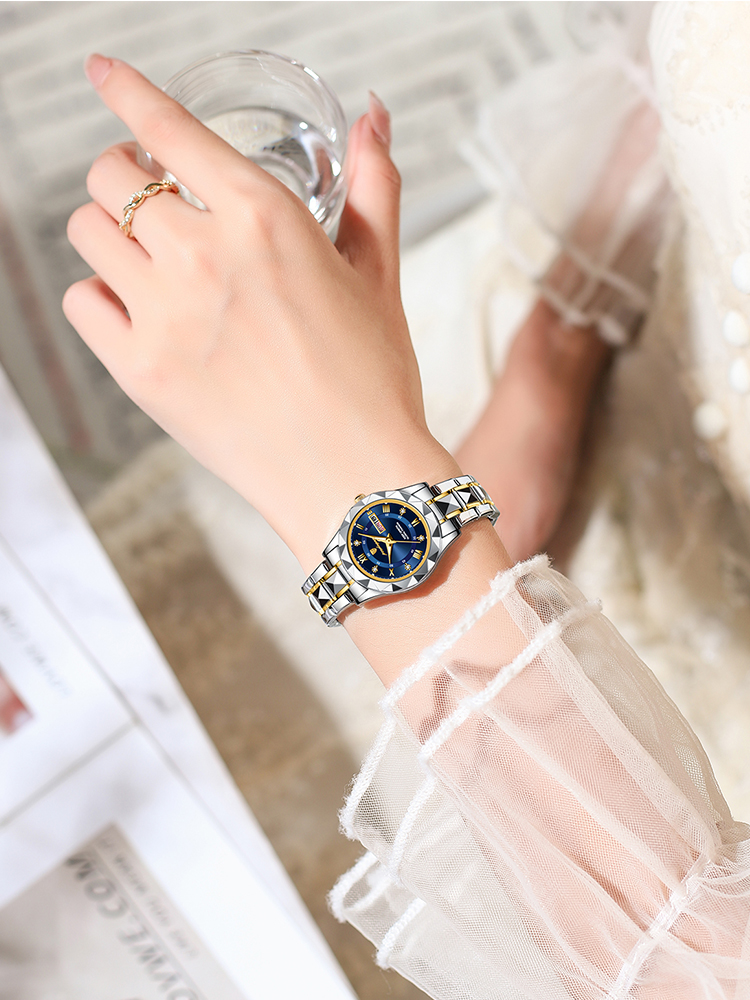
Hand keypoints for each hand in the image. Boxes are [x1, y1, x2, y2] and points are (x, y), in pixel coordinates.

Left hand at [64, 56, 458, 571]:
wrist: (353, 479)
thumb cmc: (373, 380)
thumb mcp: (379, 275)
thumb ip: (370, 187)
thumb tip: (372, 118)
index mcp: (266, 218)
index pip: (168, 128)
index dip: (125, 90)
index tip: (102, 71)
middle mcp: (205, 255)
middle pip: (109, 175)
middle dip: (126, 176)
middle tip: (151, 201)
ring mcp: (165, 315)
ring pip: (86, 232)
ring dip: (110, 233)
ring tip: (149, 261)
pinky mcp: (139, 372)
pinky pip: (80, 302)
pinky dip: (99, 297)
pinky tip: (139, 312)